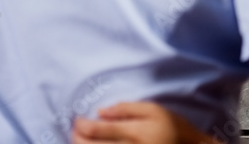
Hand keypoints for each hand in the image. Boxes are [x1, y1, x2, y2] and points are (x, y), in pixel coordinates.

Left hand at [72, 102, 214, 143]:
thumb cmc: (173, 127)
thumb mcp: (155, 110)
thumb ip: (128, 108)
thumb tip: (101, 112)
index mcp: (135, 132)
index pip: (100, 130)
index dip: (82, 126)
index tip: (77, 120)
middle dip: (78, 139)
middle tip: (75, 131)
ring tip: (81, 139)